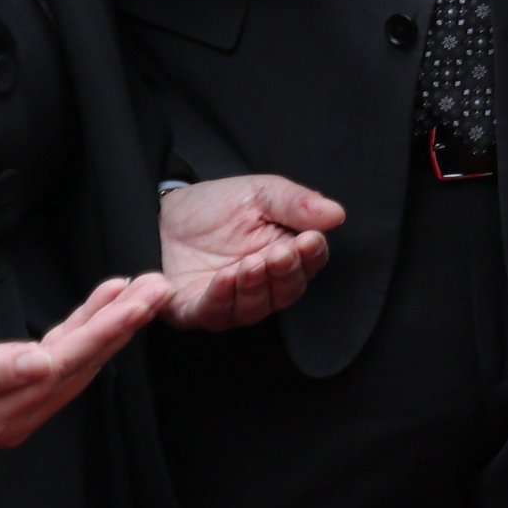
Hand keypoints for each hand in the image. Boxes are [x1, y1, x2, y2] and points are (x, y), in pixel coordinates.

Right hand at [0, 274, 167, 448]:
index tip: (137, 302)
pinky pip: (57, 352)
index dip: (104, 331)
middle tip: (159, 287)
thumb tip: (39, 364)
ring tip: (143, 288)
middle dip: (123, 324)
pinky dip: (83, 324)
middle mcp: (17, 413)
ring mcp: (15, 401)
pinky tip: (104, 300)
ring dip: (111, 321)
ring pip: (76, 356)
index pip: (66, 367)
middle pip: (82, 363)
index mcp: (1, 415)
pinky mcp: (9, 384)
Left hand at [159, 175, 342, 329]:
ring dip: (251, 289)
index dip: (310, 256)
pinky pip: (207, 314)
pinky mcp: (194, 308)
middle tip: (276, 254)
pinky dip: (215, 300)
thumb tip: (336, 214)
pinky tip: (216, 279)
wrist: (171, 208)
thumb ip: (297, 203)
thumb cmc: (222, 203)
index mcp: (285, 257)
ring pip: (251, 310)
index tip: (307, 240)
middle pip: (284, 293)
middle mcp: (262, 286)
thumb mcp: (262, 193)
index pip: (309, 265)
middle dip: (282, 275)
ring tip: (245, 266)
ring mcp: (229, 302)